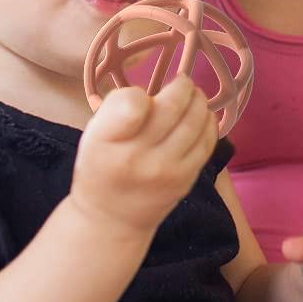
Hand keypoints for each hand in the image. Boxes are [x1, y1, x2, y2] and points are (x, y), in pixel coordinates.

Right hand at [70, 74, 217, 234]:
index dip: (141, 94)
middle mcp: (139, 158)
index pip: (132, 106)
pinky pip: (207, 143)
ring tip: (195, 96)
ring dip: (199, 101)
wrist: (112, 220)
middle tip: (183, 81)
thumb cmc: (102, 166)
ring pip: (195, 122)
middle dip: (183, 87)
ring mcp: (167, 171)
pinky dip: (208, 123)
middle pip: (173, 108)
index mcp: (108, 142)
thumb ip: (117, 108)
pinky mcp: (186, 179)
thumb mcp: (94, 135)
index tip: (143, 96)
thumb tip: (152, 94)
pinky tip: (203, 115)